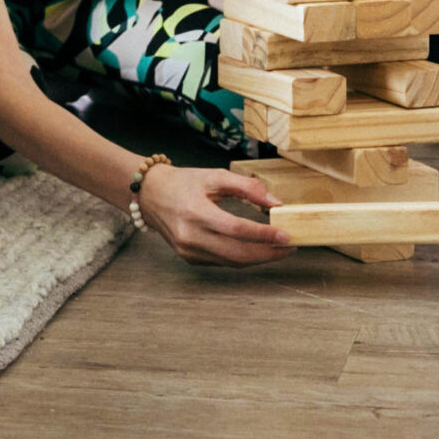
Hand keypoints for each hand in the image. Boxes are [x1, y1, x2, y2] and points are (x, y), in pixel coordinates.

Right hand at [137, 164, 293, 266]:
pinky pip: (222, 263)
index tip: (286, 234)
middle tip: (288, 247)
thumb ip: (246, 187)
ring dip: (258, 258)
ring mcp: (188, 250)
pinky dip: (242, 258)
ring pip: (232, 262)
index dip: (263, 234)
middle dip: (267, 253)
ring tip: (277, 249)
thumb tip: (275, 202)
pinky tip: (255, 250)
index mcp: (195, 211)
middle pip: (237, 254)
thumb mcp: (214, 176)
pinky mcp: (189, 258)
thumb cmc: (183, 182)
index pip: (236, 230)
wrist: (149, 194)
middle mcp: (190, 235)